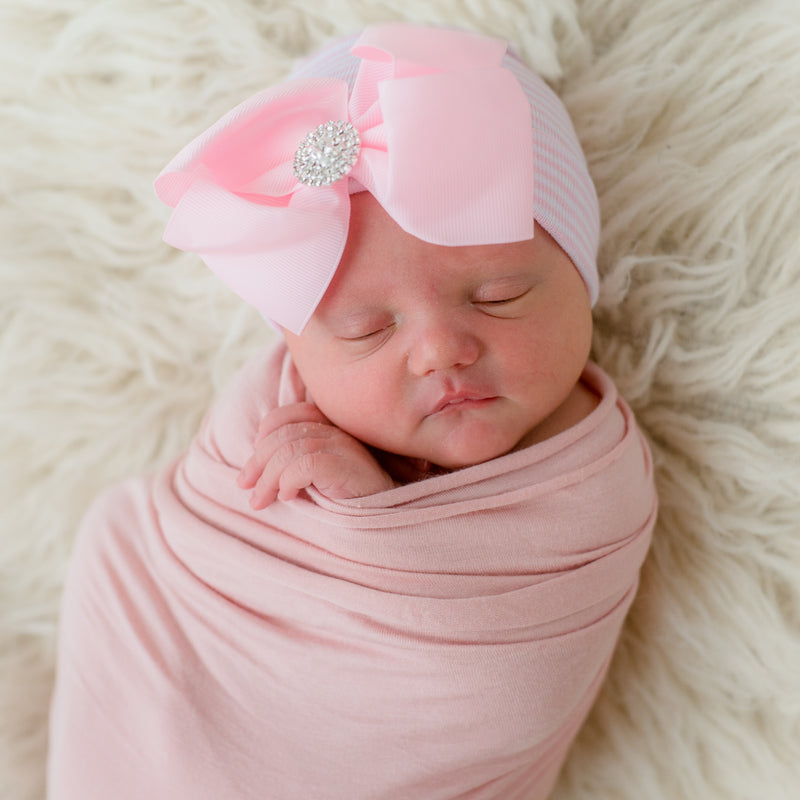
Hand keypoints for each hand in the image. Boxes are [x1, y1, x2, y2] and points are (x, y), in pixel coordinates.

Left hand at [237, 402, 395, 507]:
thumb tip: (253, 473)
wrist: (388, 527)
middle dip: (257, 461)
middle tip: (248, 489)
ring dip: (268, 477)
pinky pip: (306, 463)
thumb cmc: (350, 507)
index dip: (264, 435)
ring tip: (262, 501)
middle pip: (283, 432)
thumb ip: (294, 466)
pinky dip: (289, 480)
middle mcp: (339, 433)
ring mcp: (346, 448)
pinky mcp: (349, 467)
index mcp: (332, 430)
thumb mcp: (317, 482)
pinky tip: (290, 497)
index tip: (254, 469)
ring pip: (290, 448)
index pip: (288, 415)